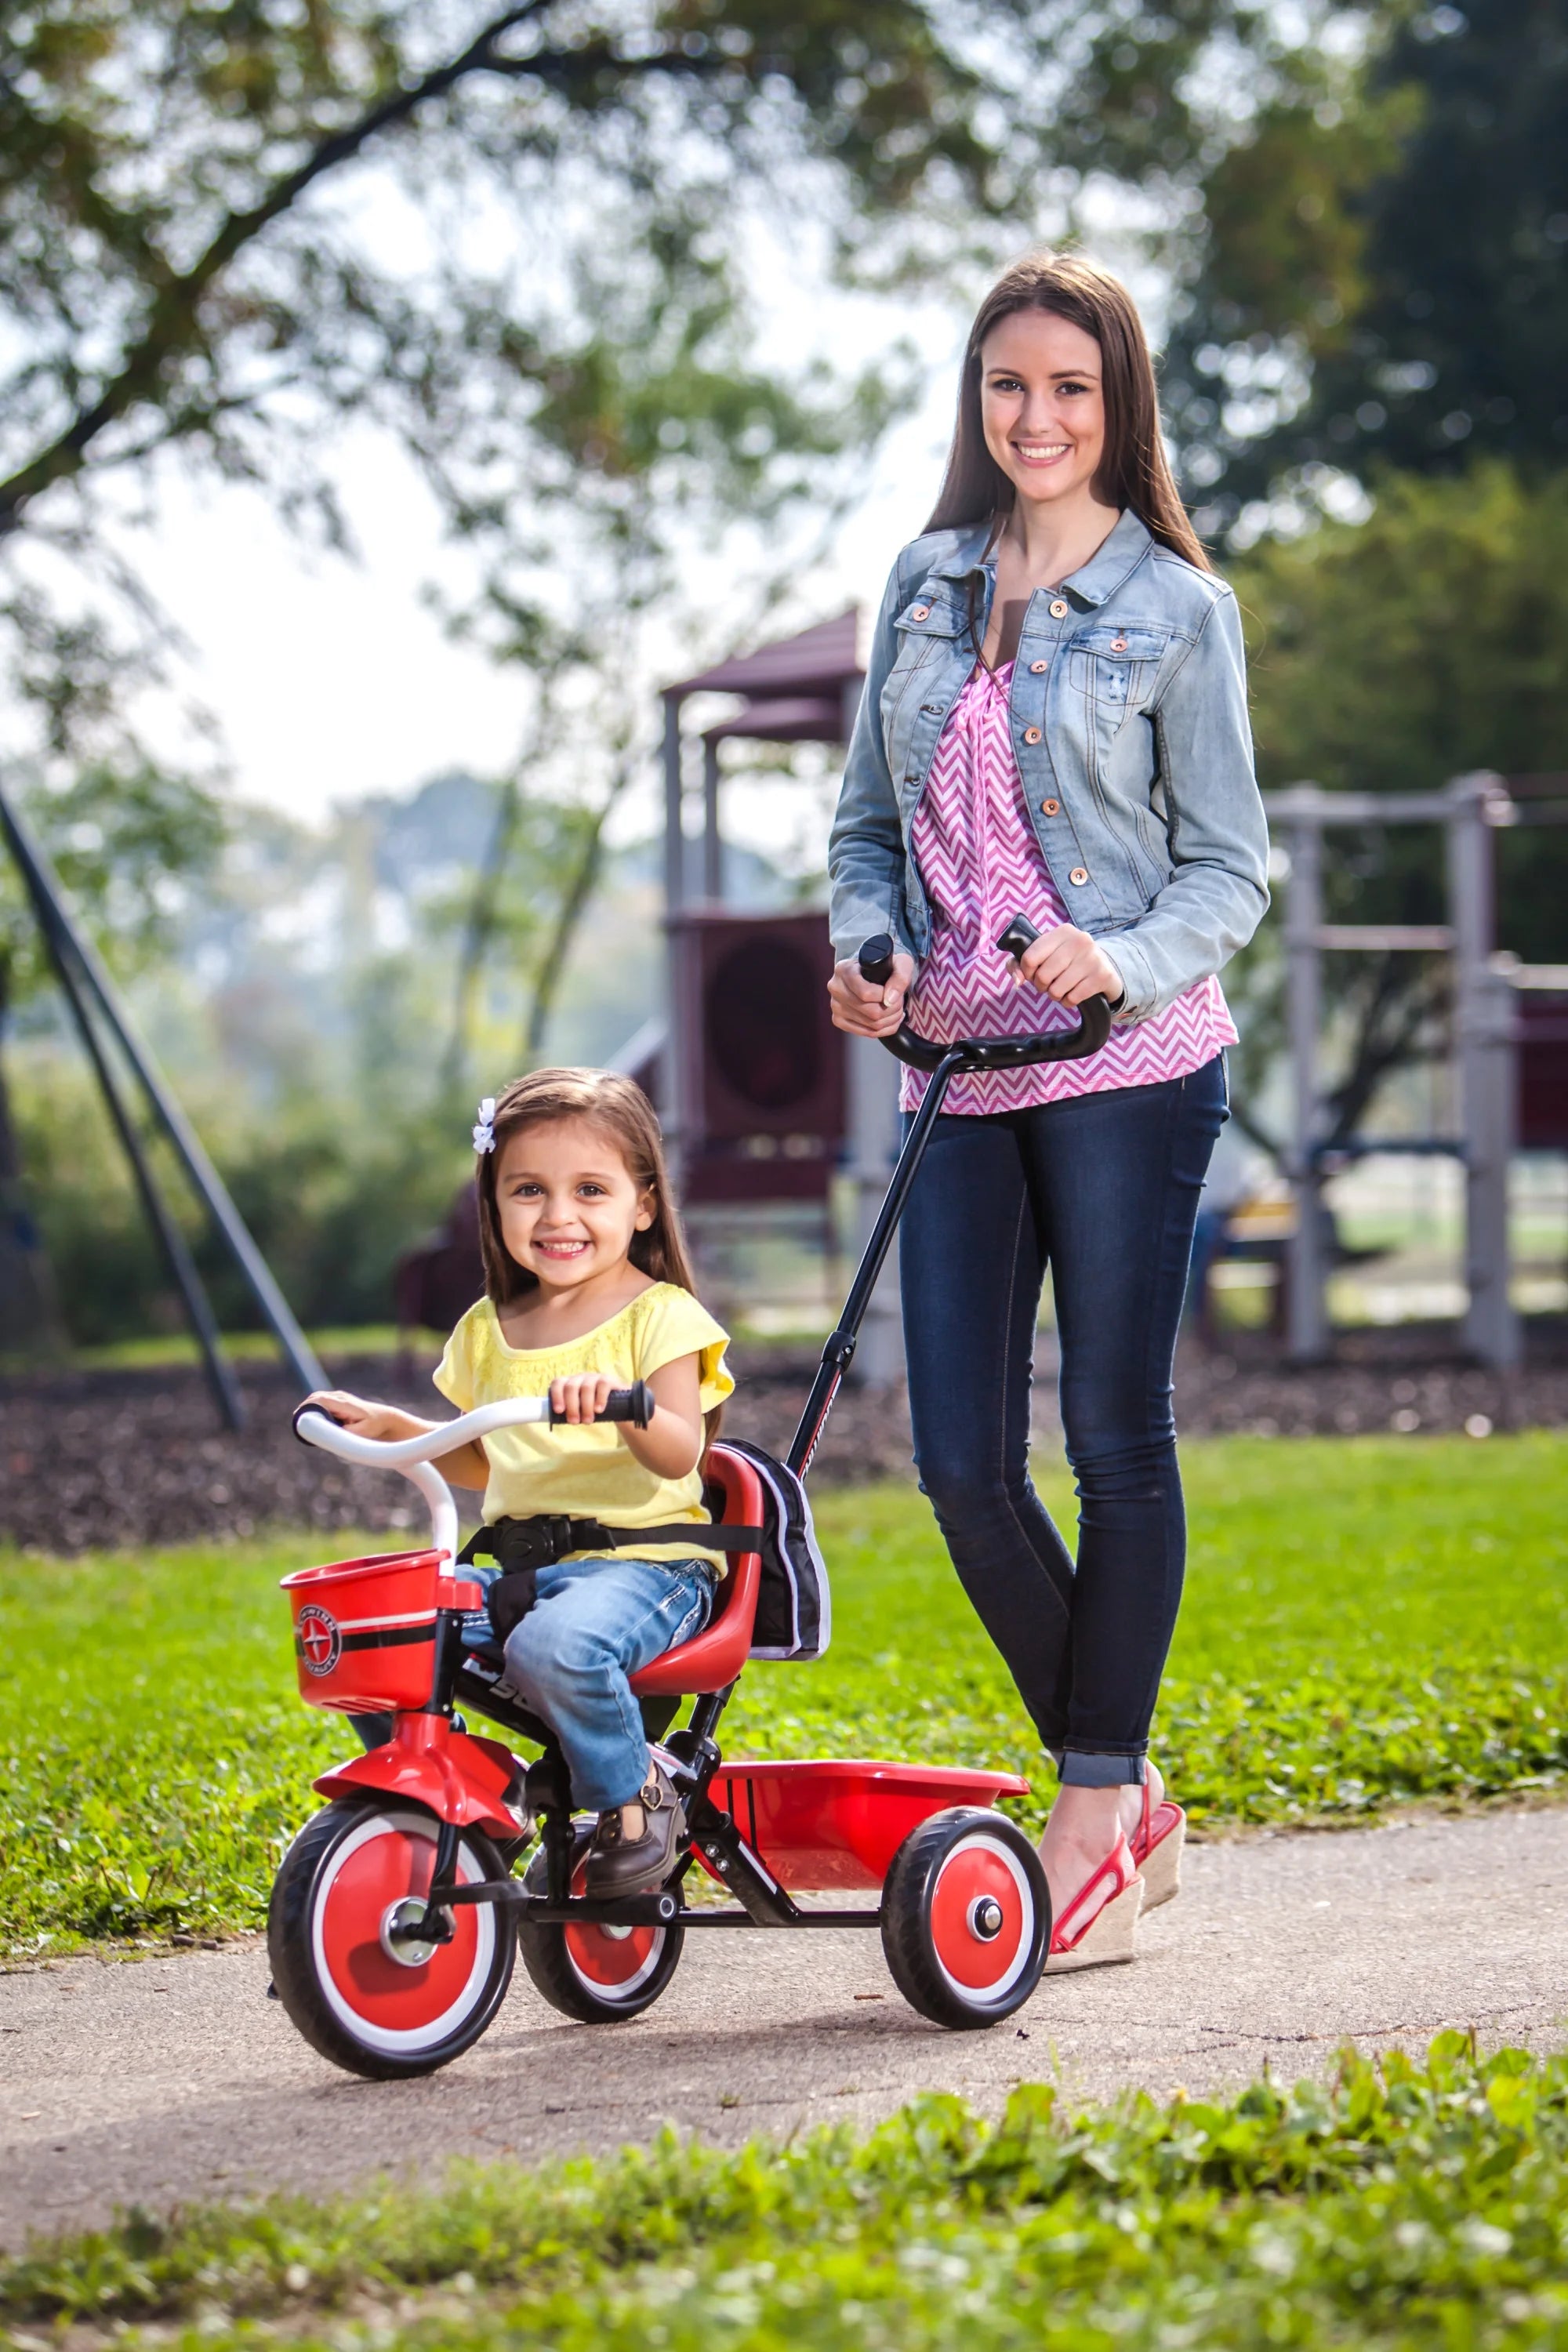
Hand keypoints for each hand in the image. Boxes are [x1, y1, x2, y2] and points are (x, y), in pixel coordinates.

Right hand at [303, 1389, 417, 1442]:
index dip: (307, 1406)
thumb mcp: (361, 1433)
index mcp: (345, 1404)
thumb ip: (345, 1432)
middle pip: (316, 1397)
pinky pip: (322, 1401)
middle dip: (305, 1407)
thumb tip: (328, 1430)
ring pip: (318, 1398)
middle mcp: (341, 1397)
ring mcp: (340, 1397)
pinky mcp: (339, 1400)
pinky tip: (310, 1418)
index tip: (298, 1416)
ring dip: (309, 1407)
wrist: (384, 1419)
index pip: (321, 1399)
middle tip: (296, 1421)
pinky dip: (314, 1407)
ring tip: (301, 1421)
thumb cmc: (373, 1427)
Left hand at [550, 1372, 615, 1424]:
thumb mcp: (579, 1411)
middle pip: (571, 1387)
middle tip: (574, 1422)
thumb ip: (568, 1412)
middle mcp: (580, 1378)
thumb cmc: (593, 1411)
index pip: (558, 1383)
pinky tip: (599, 1410)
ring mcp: (594, 1377)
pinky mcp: (608, 1380)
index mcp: (569, 1384)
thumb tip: (555, 1420)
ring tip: (588, 1421)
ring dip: (585, 1406)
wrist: (619, 1406)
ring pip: (586, 1388)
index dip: (556, 1396)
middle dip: (571, 1406)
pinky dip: (599, 1399)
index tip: (559, 1411)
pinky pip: (602, 1385)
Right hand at [827, 950, 916, 1037]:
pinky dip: (884, 1029)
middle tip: (899, 1002)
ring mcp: (835, 1006)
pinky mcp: (839, 1020)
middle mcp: (835, 987)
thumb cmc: (884, 967)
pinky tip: (889, 1019)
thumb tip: (890, 999)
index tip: (895, 992)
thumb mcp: (899, 963)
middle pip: (871, 1012)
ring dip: (890, 1019)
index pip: (866, 993)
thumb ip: (900, 977)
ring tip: (895, 1009)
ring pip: (871, 1025)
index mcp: (844, 969)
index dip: (886, 996)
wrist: (871, 973)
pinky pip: (867, 1033)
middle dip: (892, 1009)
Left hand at [1011, 925, 1123, 1009]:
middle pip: (1042, 975)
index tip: (1033, 975)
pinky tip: (1073, 994)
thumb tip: (1017, 980)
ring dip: (1055, 995)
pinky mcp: (1101, 976)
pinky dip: (1068, 1002)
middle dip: (1041, 986)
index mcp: (1063, 931)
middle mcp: (1079, 940)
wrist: (1106, 968)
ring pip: (1056, 990)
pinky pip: (1072, 999)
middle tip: (1049, 984)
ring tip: (1062, 989)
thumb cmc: (1068, 962)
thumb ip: (1021, 964)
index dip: (1026, 972)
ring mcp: (1092, 958)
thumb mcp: (1047, 955)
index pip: (1030, 957)